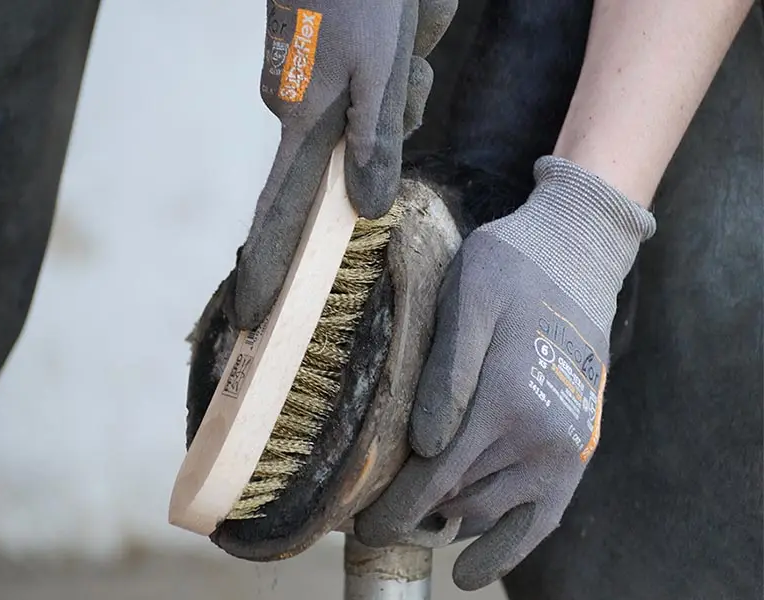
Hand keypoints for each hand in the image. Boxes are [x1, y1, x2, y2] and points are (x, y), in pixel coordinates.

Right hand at [232, 0, 457, 329]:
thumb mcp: (377, 71)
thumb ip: (374, 143)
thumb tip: (366, 210)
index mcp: (303, 120)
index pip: (280, 210)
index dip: (268, 263)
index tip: (251, 312)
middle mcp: (302, 113)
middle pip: (352, 163)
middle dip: (390, 130)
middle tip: (404, 69)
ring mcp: (316, 89)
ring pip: (376, 124)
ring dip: (404, 90)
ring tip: (403, 37)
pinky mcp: (333, 68)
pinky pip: (377, 94)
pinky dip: (399, 72)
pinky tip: (402, 32)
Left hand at [354, 156, 656, 590]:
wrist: (577, 259)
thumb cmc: (512, 271)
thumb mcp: (468, 296)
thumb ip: (447, 370)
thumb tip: (426, 446)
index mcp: (505, 400)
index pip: (434, 475)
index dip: (395, 508)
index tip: (361, 528)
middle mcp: (539, 436)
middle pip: (457, 497)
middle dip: (413, 513)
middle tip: (374, 521)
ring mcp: (563, 450)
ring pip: (490, 512)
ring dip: (451, 523)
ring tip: (415, 525)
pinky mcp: (576, 453)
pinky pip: (541, 521)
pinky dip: (506, 551)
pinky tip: (470, 572)